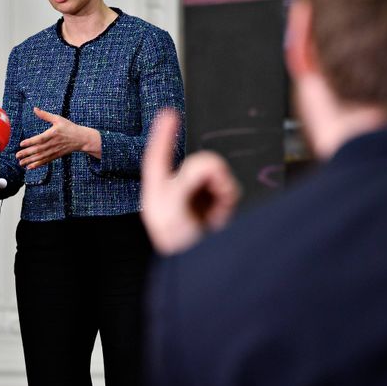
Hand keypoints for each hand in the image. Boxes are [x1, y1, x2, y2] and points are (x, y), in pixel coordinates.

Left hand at [16, 107, 100, 168]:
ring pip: (41, 157)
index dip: (30, 142)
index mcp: (53, 134)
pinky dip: (37, 164)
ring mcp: (54, 151)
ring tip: (20, 163)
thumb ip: (45, 115)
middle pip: (38, 150)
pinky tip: (30, 166)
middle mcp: (53, 144)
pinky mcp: (56, 155)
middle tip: (17, 155)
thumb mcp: (58, 119)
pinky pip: (45, 161)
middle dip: (27, 153)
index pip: (40, 139)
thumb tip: (35, 109)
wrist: (81, 139)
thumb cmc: (69, 127)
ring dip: (30, 160)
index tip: (21, 144)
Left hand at [141, 110, 239, 254]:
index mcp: (157, 192)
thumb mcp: (174, 207)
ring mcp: (199, 199)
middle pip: (195, 163)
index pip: (157, 156)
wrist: (206, 272)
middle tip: (212, 191)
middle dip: (207, 173)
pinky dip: (229, 196)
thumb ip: (189, 178)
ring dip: (221, 186)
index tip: (169, 113)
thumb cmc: (180, 244)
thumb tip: (210, 166)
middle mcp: (177, 193)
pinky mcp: (217, 206)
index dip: (163, 134)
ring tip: (215, 210)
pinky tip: (223, 214)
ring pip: (215, 173)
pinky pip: (229, 187)